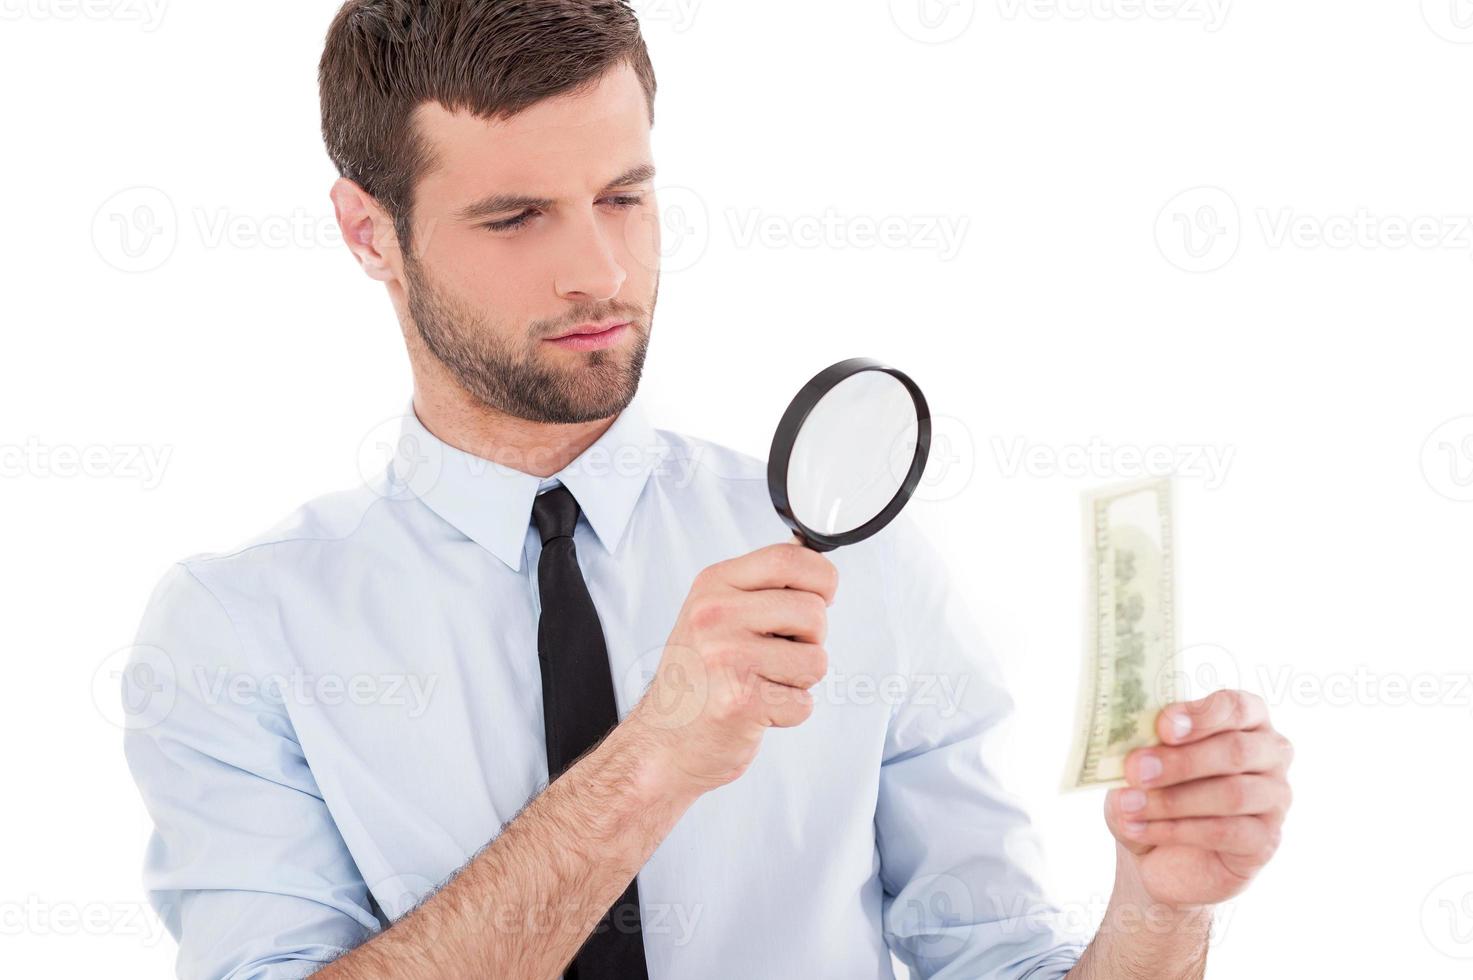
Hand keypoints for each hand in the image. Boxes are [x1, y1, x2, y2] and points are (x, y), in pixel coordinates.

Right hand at [627, 534, 836, 796]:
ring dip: (798, 681)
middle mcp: (716, 615)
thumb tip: (809, 555)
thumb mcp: (715, 613)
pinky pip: (804, 702)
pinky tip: (755, 709)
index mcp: (714, 586)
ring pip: (816, 660)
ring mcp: (727, 657)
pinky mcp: (742, 700)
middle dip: (809, 641)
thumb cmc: (695, 681)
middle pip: (813, 612)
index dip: (822, 578)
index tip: (822, 596)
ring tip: (760, 683)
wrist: (662, 743)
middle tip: (773, 657)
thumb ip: (761, 587)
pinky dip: (788, 712)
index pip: (788, 558)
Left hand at [1103, 690, 1293, 908]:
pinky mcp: (1265, 840)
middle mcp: (1271, 754)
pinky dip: (1175, 830)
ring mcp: (1275, 798)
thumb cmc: (1156, 790)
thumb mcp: (1145, 761)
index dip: (1201, 716)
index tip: (1162, 727)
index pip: (1237, 706)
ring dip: (1173, 800)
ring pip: (1232, 795)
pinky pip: (1225, 833)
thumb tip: (1133, 744)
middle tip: (1135, 770)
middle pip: (1236, 751)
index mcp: (1247, 719)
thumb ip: (1147, 745)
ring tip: (1128, 805)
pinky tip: (1140, 829)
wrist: (1159, 851)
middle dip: (1180, 761)